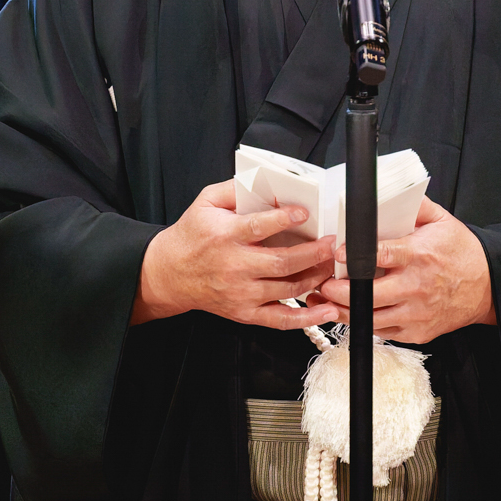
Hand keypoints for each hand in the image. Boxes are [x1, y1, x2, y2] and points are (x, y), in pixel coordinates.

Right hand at [134, 180, 337, 327]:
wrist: (169, 274)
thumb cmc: (190, 237)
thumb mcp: (205, 203)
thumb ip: (234, 189)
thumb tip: (262, 181)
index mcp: (224, 237)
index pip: (258, 227)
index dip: (284, 219)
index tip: (304, 213)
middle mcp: (234, 267)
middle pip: (281, 262)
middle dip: (313, 252)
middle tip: (331, 243)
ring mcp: (241, 293)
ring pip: (287, 288)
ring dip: (315, 276)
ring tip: (329, 263)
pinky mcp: (245, 312)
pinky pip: (280, 319)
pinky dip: (307, 318)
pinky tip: (326, 310)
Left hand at [315, 197, 493, 342]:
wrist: (488, 287)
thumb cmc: (463, 253)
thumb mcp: (443, 221)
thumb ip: (415, 206)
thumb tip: (391, 192)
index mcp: (420, 256)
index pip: (382, 256)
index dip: (355, 256)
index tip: (338, 254)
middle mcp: (417, 287)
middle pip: (369, 294)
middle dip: (340, 291)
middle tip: (324, 284)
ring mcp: (417, 313)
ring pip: (371, 319)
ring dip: (345, 311)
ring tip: (328, 301)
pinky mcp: (417, 332)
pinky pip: (384, 333)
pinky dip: (366, 324)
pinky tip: (354, 313)